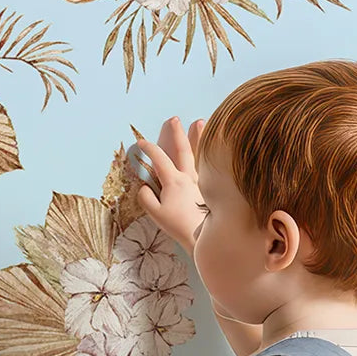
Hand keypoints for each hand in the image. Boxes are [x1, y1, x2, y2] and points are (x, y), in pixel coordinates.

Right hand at [129, 116, 205, 253]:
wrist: (205, 236)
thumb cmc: (179, 225)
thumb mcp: (156, 214)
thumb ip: (146, 198)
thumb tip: (143, 187)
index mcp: (174, 181)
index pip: (159, 158)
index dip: (148, 149)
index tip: (140, 143)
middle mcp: (190, 177)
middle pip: (182, 149)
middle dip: (176, 133)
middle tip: (174, 119)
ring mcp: (203, 181)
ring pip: (200, 154)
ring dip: (199, 137)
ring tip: (200, 121)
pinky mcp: (212, 187)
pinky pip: (209, 166)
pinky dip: (210, 154)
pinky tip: (215, 149)